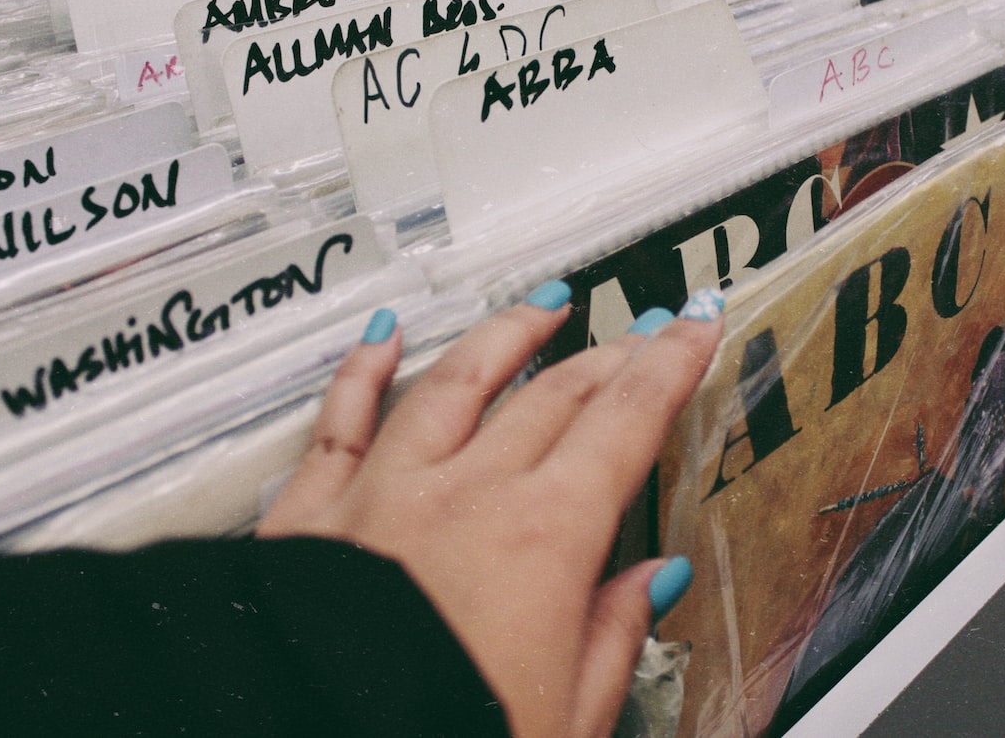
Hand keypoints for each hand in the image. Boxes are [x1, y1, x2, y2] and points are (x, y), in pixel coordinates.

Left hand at [258, 282, 723, 736]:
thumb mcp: (567, 716)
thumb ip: (613, 634)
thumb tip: (653, 582)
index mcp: (543, 540)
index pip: (625, 422)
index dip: (669, 364)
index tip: (692, 325)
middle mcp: (466, 496)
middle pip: (554, 395)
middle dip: (610, 353)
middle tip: (642, 328)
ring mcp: (384, 493)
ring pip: (457, 381)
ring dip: (507, 337)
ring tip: (542, 307)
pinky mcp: (312, 514)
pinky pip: (341, 420)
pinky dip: (365, 369)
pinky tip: (384, 336)